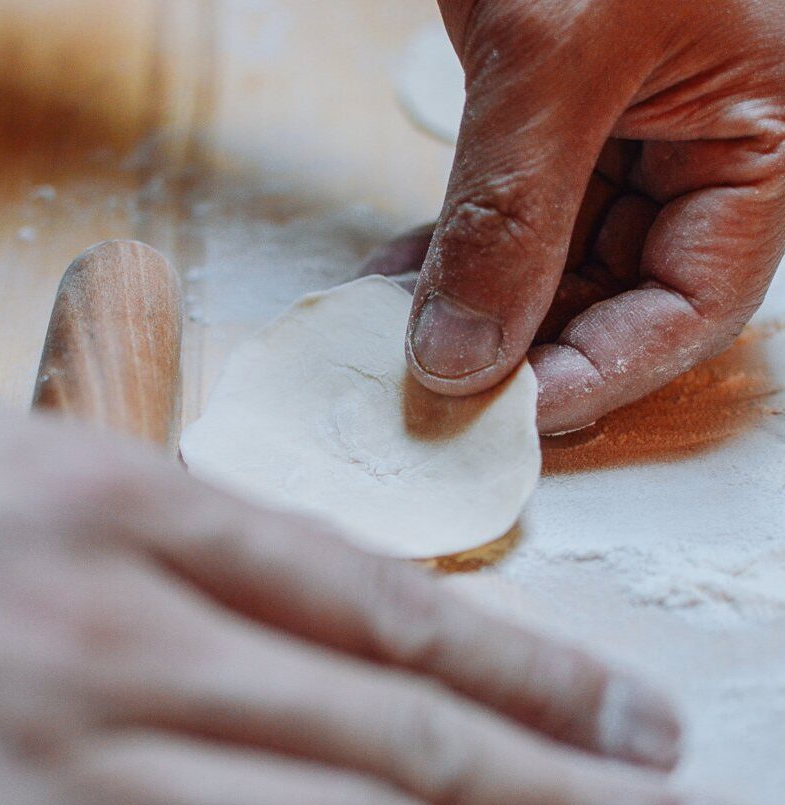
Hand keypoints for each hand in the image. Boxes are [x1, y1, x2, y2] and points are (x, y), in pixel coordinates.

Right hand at [0, 387, 767, 804]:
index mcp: (139, 521)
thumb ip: (178, 540)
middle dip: (582, 801)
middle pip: (410, 740)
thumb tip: (321, 611)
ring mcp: (86, 771)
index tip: (648, 720)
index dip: (536, 672)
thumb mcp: (31, 471)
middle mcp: (141, 646)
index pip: (392, 614)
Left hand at [369, 0, 784, 433]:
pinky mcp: (554, 127)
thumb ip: (513, 214)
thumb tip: (463, 355)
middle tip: (434, 390)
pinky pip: (510, 221)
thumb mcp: (559, 53)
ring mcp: (624, 143)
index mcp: (760, 141)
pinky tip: (394, 285)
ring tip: (392, 340)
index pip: (689, 308)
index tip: (507, 415)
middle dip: (520, 350)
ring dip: (472, 310)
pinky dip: (451, 256)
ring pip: (552, 270)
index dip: (599, 373)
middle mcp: (699, 155)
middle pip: (614, 302)